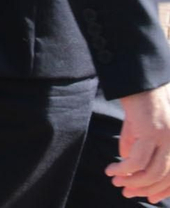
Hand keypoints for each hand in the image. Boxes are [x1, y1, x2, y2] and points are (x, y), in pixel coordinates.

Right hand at [110, 84, 169, 201]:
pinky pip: (136, 161)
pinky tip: (111, 170)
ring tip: (116, 181)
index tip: (146, 198)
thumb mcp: (138, 127)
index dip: (162, 190)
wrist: (138, 80)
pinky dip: (123, 169)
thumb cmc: (139, 101)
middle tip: (125, 192)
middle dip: (143, 188)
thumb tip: (126, 162)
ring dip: (131, 181)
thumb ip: (135, 144)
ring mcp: (167, 138)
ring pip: (151, 172)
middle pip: (163, 177)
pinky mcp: (152, 133)